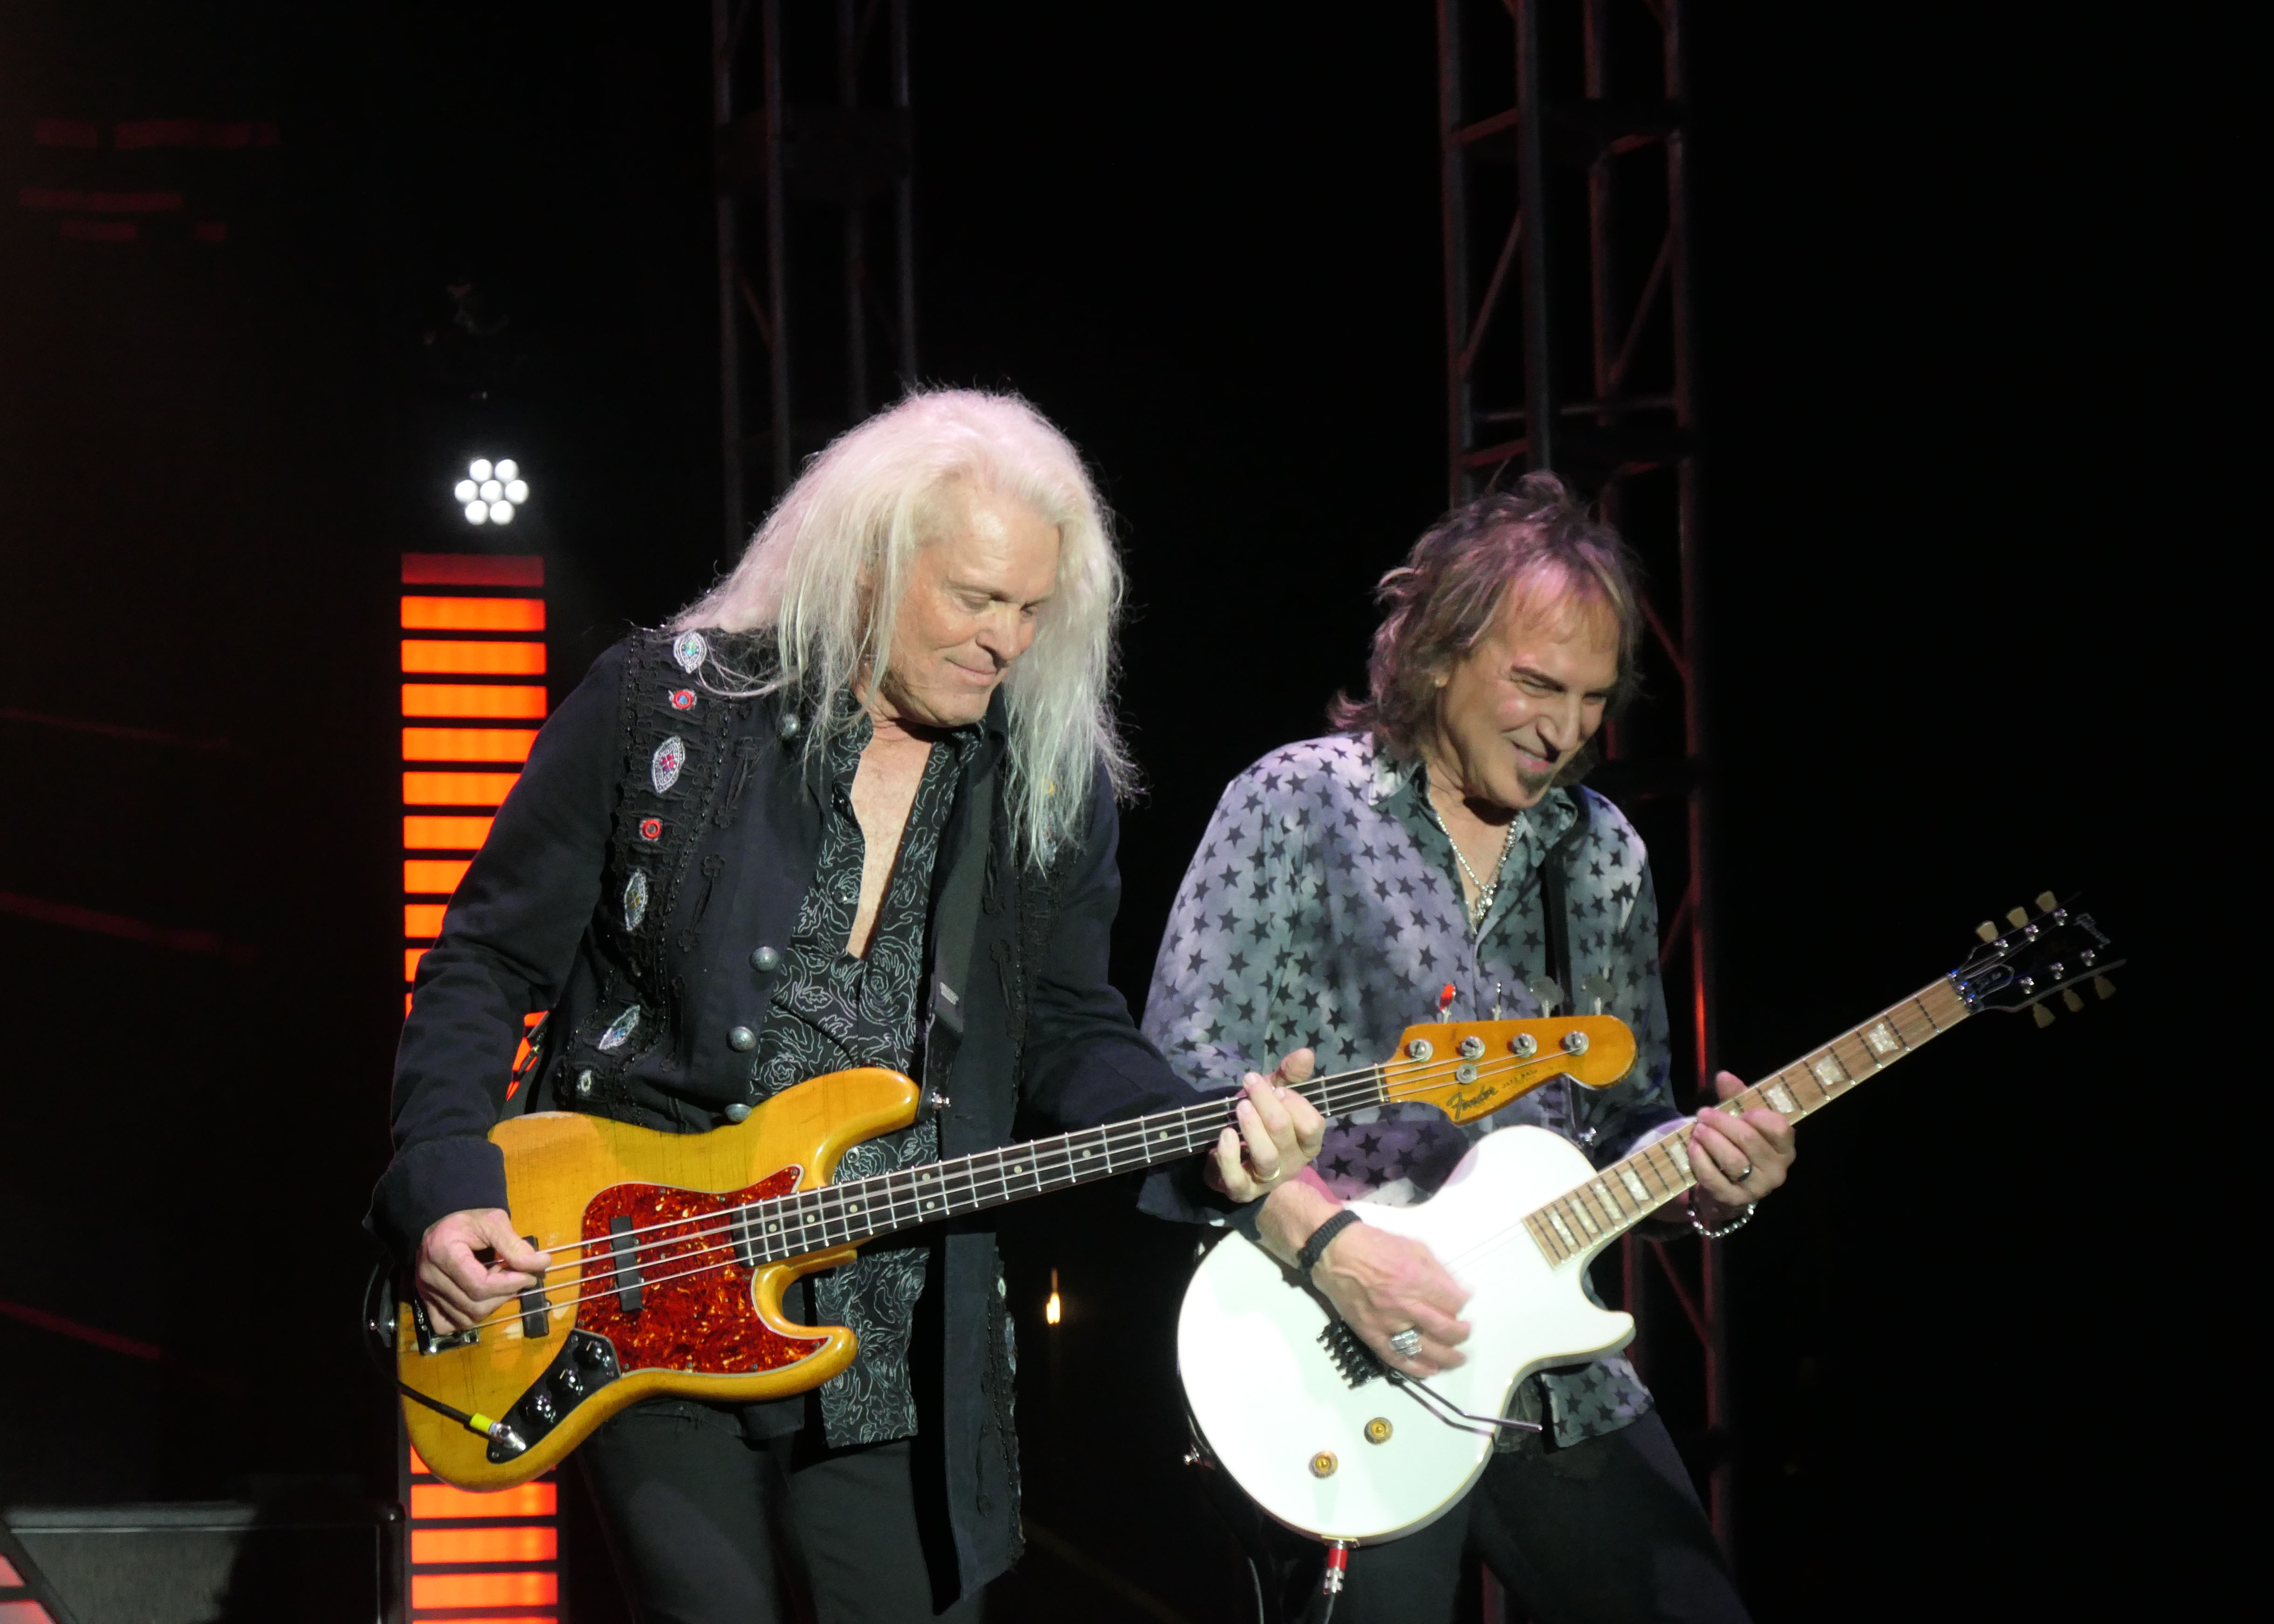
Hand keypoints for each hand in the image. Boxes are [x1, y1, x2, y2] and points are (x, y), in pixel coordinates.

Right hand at [416, 1208, 551, 1333]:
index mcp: (443, 1252)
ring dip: (491, 1305)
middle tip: (517, 1277)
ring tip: (499, 1284)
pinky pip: (448, 1324)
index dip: (510, 1284)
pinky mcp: (426, 1302)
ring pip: (466, 1318)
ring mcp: (425, 1292)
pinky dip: (468, 1317)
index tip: (531, 1275)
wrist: (443, 1228)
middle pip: (474, 1305)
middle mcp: (429, 1277)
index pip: (480, 1285)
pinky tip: (481, 1299)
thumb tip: (542, 1263)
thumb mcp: (493, 1222)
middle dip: (504, 1294)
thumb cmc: (468, 1222)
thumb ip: (515, 1244)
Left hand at [1204, 1049, 1325, 1201]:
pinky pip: (1237, 1178)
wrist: (1230, 1156)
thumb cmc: (1259, 1122)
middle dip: (1265, 1103)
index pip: (1313, 1125)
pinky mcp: (1243, 1191)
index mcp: (1307, 1142)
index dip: (1295, 1103)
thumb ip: (1290, 1076)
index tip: (1277, 1088)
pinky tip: (1224, 1135)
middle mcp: (1292, 1163)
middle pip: (1284, 1132)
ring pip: (1265, 1155)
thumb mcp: (1275, 1095)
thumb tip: (1305, 1053)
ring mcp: (1268, 1179)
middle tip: (1249, 1084)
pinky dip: (1229, 1155)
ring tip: (1240, 1107)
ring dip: (1251, 1127)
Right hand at [1309, 1222, 1470, 1376]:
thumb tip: (1457, 1292)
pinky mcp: (1370, 1334)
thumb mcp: (1414, 1246)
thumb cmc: (1375, 1245)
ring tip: (1457, 1358)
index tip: (1462, 1302)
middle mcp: (1403, 1304)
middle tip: (1464, 1332)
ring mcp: (1386, 1322)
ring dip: (1446, 1357)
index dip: (1462, 1304)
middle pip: (1444, 1329)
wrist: (1336, 1254)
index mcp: (1415, 1278)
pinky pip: (1395, 1357)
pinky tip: (1430, 1369)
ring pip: (1424, 1348)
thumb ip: (1438, 1271)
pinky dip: (1415, 1368)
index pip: (1452, 1302)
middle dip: (1461, 1333)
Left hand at [1685, 1070, 1796, 1223]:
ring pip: (1732, 1160)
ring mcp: (1757, 1188)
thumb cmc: (1739, 1144)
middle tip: (1703, 1113)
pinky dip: (1700, 1160)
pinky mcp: (1734, 1200)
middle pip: (1748, 1140)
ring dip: (1710, 1140)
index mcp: (1785, 1148)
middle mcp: (1777, 1171)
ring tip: (1697, 1129)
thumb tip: (1724, 1076)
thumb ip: (1736, 1097)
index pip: (1779, 1128)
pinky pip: (1714, 1179)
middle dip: (1722, 1123)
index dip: (1757, 1115)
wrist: (1727, 1181)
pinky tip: (1693, 1147)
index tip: (1741, 1110)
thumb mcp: (1742, 1118)